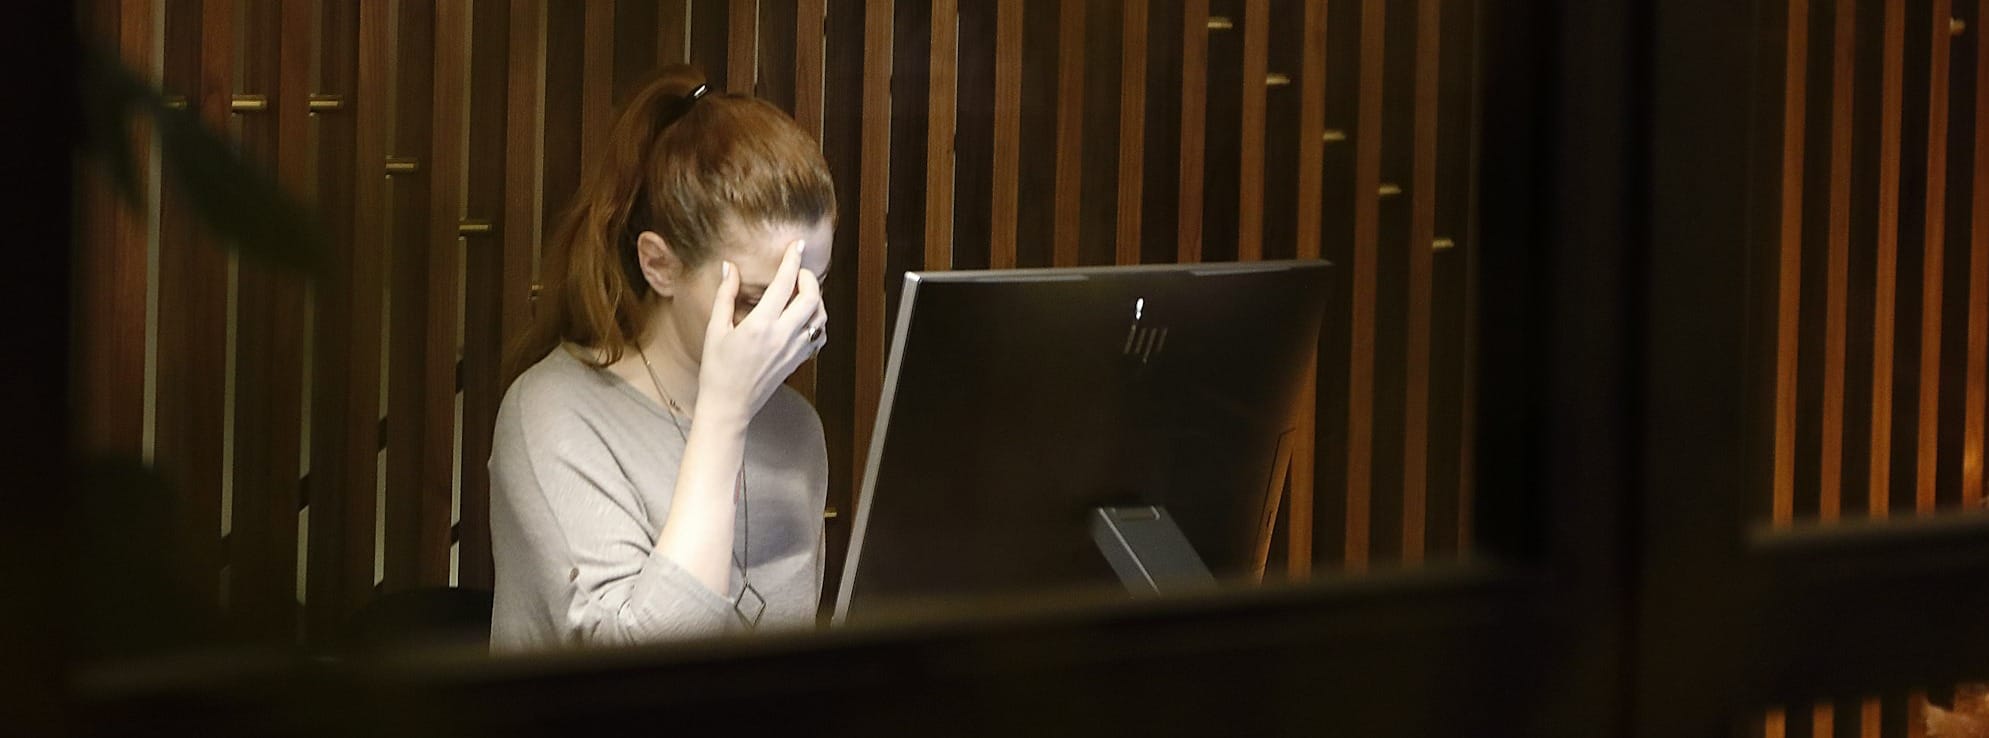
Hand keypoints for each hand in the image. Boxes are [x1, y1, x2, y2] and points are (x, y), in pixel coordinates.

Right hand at [694, 240, 825, 423]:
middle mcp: (782, 336)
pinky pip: (818, 336)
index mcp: (760, 325)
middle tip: (797, 272)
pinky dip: (817, 321)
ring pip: (820, 317)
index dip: (792, 260)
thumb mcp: (716, 329)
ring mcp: (794, 350)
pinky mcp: (798, 361)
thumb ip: (725, 295)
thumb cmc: (717, 369)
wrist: (729, 406)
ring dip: (816, 299)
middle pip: (811, 297)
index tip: (797, 245)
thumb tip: (730, 267)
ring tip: (801, 292)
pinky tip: (803, 317)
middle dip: (808, 278)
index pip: (784, 283)